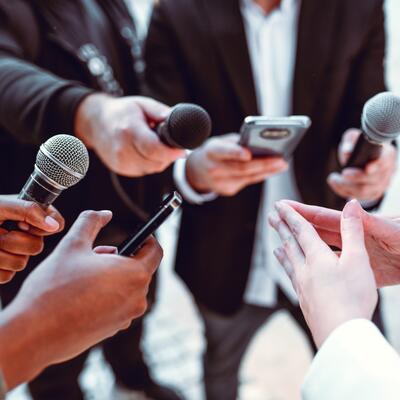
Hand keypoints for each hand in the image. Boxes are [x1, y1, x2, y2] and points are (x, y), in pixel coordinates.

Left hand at [0, 196, 63, 282]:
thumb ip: (28, 211)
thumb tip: (54, 225)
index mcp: (29, 215)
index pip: (56, 223)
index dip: (42, 226)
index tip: (22, 223)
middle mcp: (25, 234)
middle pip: (38, 247)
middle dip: (13, 240)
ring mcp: (14, 253)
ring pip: (20, 263)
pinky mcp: (2, 271)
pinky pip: (6, 276)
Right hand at [0, 210, 161, 388]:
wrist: (34, 334)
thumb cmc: (54, 289)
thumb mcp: (73, 245)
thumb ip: (91, 222)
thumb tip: (104, 214)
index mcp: (134, 275)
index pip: (156, 251)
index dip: (148, 239)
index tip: (137, 235)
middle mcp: (137, 298)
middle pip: (140, 268)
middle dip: (122, 257)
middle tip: (97, 254)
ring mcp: (127, 317)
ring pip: (128, 286)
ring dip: (114, 275)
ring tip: (85, 274)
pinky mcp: (115, 329)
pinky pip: (119, 304)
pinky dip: (109, 294)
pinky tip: (83, 294)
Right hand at [75, 94, 184, 176]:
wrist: (95, 122)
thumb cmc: (122, 112)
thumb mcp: (142, 104)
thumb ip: (160, 112)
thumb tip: (178, 120)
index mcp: (129, 131)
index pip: (153, 149)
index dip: (171, 153)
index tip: (182, 151)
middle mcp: (122, 149)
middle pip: (155, 162)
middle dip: (168, 156)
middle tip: (170, 145)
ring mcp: (120, 162)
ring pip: (152, 169)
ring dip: (160, 160)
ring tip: (155, 145)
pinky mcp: (120, 169)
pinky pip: (144, 171)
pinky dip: (150, 163)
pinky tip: (146, 152)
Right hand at [186, 133, 287, 195]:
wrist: (197, 169)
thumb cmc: (214, 151)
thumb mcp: (220, 141)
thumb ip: (237, 142)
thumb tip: (261, 144)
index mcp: (211, 151)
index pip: (224, 152)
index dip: (235, 153)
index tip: (249, 154)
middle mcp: (214, 168)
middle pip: (242, 168)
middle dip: (263, 164)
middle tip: (280, 160)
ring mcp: (220, 182)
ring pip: (248, 177)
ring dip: (267, 171)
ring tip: (282, 164)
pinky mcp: (227, 190)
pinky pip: (247, 181)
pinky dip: (260, 175)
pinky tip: (271, 170)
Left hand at [269, 200, 377, 347]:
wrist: (341, 335)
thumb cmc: (353, 297)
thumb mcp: (358, 259)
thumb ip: (353, 231)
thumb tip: (352, 204)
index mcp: (317, 257)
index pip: (301, 230)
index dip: (290, 215)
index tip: (279, 205)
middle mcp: (305, 270)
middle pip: (290, 244)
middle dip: (281, 228)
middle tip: (270, 217)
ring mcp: (303, 287)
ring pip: (289, 263)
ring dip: (282, 250)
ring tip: (274, 246)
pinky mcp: (305, 302)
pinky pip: (293, 280)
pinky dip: (289, 272)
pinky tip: (291, 275)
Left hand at [327, 129, 396, 200]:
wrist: (361, 157)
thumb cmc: (357, 146)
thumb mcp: (352, 139)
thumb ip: (350, 141)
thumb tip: (347, 151)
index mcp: (387, 154)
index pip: (385, 161)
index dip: (377, 165)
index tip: (367, 168)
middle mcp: (388, 170)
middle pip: (374, 179)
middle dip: (355, 178)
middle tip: (342, 173)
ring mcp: (382, 184)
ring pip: (365, 191)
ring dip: (346, 186)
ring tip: (333, 179)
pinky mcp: (374, 193)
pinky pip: (360, 198)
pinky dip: (345, 192)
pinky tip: (336, 185)